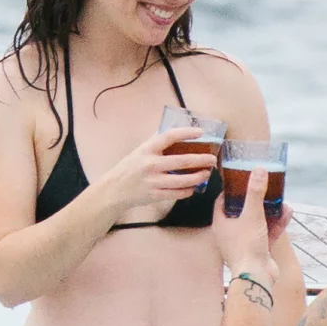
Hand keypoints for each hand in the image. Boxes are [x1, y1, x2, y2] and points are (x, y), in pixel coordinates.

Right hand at [98, 124, 218, 222]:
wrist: (114, 190)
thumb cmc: (130, 167)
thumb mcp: (140, 150)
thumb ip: (156, 140)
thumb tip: (176, 129)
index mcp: (148, 149)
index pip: (170, 136)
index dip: (187, 133)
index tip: (201, 132)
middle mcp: (151, 165)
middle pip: (182, 161)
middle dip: (201, 160)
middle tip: (212, 159)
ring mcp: (153, 182)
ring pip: (183, 180)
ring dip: (198, 176)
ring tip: (207, 173)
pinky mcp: (155, 196)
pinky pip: (177, 194)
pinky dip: (189, 190)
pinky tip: (194, 186)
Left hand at [213, 161, 273, 274]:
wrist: (257, 277)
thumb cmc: (247, 246)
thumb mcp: (252, 214)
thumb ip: (255, 192)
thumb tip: (258, 170)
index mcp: (221, 225)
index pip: (222, 202)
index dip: (231, 191)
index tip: (240, 181)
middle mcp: (230, 234)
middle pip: (240, 212)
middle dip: (254, 200)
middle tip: (263, 188)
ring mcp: (244, 244)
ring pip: (257, 222)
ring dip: (269, 211)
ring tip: (280, 199)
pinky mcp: (258, 251)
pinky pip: (267, 234)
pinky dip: (276, 224)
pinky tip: (288, 213)